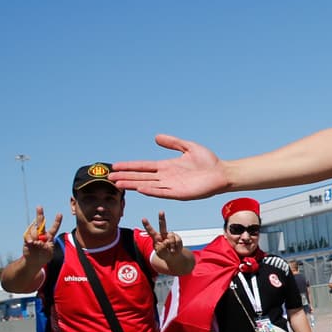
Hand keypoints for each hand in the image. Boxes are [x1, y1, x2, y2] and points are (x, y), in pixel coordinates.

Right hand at [22, 206, 62, 260]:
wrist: (33, 261)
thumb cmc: (44, 257)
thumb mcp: (49, 253)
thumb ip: (46, 247)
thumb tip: (38, 241)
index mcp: (49, 237)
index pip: (54, 228)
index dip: (57, 221)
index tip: (60, 214)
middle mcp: (41, 234)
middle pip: (41, 223)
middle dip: (40, 214)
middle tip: (39, 206)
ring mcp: (34, 236)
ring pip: (34, 230)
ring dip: (35, 236)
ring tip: (35, 244)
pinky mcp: (27, 238)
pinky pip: (28, 235)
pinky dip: (30, 238)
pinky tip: (31, 243)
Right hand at [112, 134, 226, 199]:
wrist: (223, 173)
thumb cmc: (208, 161)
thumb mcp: (188, 147)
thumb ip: (172, 142)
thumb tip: (156, 137)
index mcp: (167, 167)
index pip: (144, 167)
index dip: (130, 166)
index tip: (115, 166)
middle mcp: (166, 177)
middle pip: (141, 177)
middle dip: (125, 177)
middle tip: (109, 178)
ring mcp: (172, 186)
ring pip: (148, 186)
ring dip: (133, 185)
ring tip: (118, 184)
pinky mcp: (180, 194)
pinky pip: (162, 193)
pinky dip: (151, 191)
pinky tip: (140, 189)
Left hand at [141, 211, 184, 258]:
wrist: (174, 257)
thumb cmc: (164, 254)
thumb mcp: (160, 253)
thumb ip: (162, 248)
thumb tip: (167, 241)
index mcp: (156, 238)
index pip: (151, 231)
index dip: (147, 225)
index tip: (143, 218)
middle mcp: (163, 234)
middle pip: (162, 225)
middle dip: (162, 218)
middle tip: (161, 211)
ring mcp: (170, 235)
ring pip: (171, 237)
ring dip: (171, 245)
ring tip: (171, 251)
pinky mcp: (177, 237)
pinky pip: (177, 240)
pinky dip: (176, 247)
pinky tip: (174, 249)